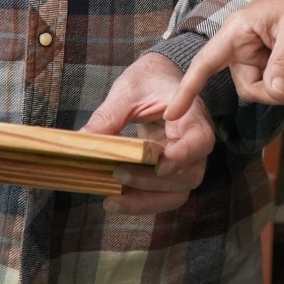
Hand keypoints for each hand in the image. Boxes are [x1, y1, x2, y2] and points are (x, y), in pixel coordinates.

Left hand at [83, 52, 214, 214]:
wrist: (158, 80)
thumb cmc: (148, 80)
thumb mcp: (128, 91)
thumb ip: (110, 115)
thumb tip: (83, 139)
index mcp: (192, 116)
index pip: (200, 141)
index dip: (183, 156)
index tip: (159, 165)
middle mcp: (195, 144)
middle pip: (188, 176)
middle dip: (152, 182)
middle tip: (118, 175)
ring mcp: (185, 162)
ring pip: (177, 193)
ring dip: (145, 201)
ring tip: (112, 200)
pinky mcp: (171, 173)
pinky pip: (163, 195)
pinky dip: (141, 202)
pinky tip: (114, 201)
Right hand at [163, 0, 283, 121]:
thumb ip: (283, 64)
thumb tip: (276, 93)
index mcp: (236, 31)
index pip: (205, 63)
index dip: (188, 89)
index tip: (172, 114)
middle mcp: (238, 44)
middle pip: (247, 86)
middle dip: (273, 91)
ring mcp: (251, 53)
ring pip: (260, 88)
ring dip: (283, 85)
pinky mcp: (263, 58)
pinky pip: (270, 82)